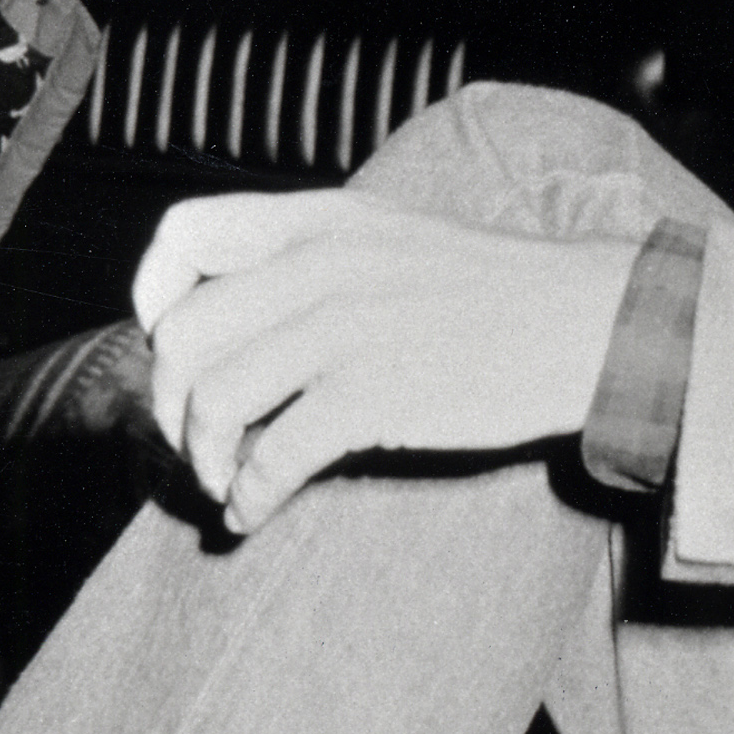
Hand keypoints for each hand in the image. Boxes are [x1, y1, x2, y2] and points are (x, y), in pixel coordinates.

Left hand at [133, 189, 639, 533]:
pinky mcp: (375, 394)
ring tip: (226, 482)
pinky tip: (254, 514)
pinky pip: (275, 456)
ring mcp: (345, 329)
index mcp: (317, 219)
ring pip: (217, 401)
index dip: (151, 297)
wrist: (582, 322)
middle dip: (172, 406)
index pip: (184, 235)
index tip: (166, 348)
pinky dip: (250, 497)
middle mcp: (319, 265)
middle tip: (196, 442)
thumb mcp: (390, 238)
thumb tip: (237, 316)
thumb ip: (312, 257)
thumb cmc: (492, 291)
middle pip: (184, 336)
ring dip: (206, 459)